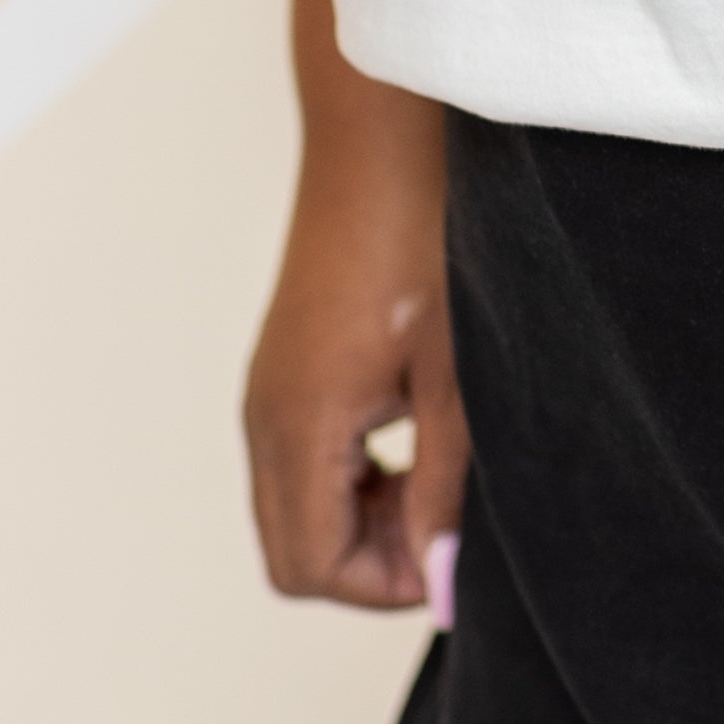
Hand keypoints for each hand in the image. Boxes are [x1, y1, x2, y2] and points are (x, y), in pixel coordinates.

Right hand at [243, 120, 466, 610]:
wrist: (384, 137)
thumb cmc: (428, 239)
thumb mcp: (459, 373)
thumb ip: (447, 485)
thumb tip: (441, 585)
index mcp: (300, 423)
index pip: (313, 568)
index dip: (388, 582)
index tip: (455, 543)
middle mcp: (265, 417)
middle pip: (296, 554)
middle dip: (375, 559)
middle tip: (451, 508)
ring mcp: (269, 392)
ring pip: (299, 510)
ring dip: (369, 517)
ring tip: (442, 463)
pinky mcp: (287, 371)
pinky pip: (305, 463)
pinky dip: (358, 477)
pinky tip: (419, 427)